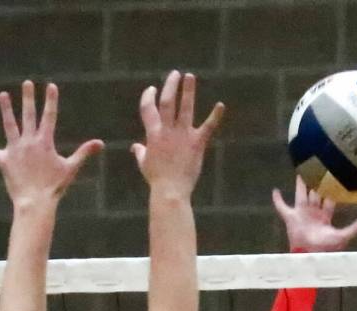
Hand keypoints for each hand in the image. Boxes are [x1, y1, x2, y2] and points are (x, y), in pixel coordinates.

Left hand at [0, 80, 103, 206]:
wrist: (36, 201)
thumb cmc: (54, 187)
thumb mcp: (70, 168)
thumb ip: (83, 152)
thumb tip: (100, 143)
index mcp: (45, 142)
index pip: (49, 116)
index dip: (50, 101)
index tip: (50, 86)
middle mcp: (29, 142)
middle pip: (28, 115)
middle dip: (29, 98)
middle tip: (27, 83)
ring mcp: (15, 150)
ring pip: (10, 125)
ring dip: (6, 109)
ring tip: (2, 95)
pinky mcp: (3, 161)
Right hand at [131, 71, 223, 197]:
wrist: (171, 191)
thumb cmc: (156, 180)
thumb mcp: (144, 165)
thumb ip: (140, 152)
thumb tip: (134, 147)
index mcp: (153, 134)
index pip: (148, 110)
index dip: (148, 97)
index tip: (151, 89)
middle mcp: (167, 131)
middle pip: (167, 102)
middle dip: (170, 86)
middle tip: (174, 74)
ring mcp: (183, 136)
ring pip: (185, 108)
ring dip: (188, 91)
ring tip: (190, 76)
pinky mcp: (197, 143)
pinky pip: (208, 127)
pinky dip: (215, 116)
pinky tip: (221, 105)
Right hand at [273, 176, 356, 252]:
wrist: (309, 253)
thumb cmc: (325, 247)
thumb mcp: (342, 237)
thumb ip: (353, 228)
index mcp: (324, 216)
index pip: (329, 198)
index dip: (332, 188)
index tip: (335, 175)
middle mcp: (313, 212)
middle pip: (315, 193)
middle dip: (317, 182)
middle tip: (318, 167)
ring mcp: (301, 214)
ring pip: (301, 195)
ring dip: (300, 185)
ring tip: (301, 172)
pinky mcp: (291, 217)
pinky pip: (282, 207)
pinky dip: (278, 200)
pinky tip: (275, 191)